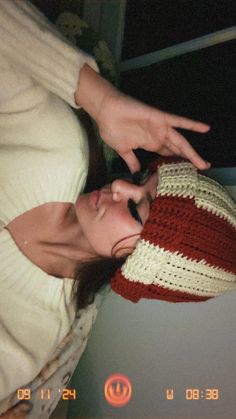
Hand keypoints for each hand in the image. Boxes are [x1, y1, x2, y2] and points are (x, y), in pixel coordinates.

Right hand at [76, 64, 210, 172]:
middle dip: (190, 160)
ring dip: (192, 153)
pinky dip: (191, 125)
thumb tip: (135, 174)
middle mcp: (157, 137)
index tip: (186, 173)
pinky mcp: (160, 118)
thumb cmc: (112, 129)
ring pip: (180, 142)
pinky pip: (179, 121)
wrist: (105, 112)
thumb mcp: (123, 150)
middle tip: (203, 168)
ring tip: (204, 163)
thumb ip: (131, 161)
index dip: (177, 163)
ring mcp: (160, 128)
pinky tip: (205, 129)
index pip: (167, 155)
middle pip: (178, 150)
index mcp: (149, 144)